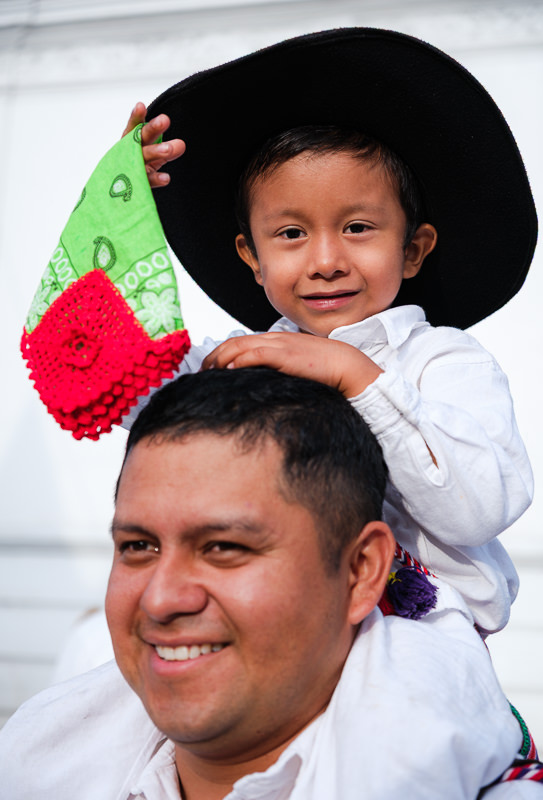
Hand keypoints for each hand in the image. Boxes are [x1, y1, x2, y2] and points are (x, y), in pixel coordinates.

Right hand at [122, 102, 185, 187]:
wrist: (118, 191)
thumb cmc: (136, 167)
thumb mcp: (149, 155)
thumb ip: (165, 149)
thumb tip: (181, 145)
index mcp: (131, 141)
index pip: (134, 126)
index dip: (136, 117)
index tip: (140, 106)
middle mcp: (130, 153)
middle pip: (140, 138)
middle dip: (152, 129)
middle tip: (164, 120)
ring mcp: (132, 168)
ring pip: (144, 157)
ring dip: (156, 151)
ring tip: (169, 149)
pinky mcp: (137, 185)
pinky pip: (147, 181)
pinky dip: (156, 179)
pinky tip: (166, 178)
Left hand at [201, 332, 382, 397]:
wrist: (346, 365)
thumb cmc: (324, 370)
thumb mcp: (295, 368)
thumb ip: (277, 371)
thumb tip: (260, 383)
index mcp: (275, 342)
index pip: (240, 342)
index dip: (220, 354)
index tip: (209, 370)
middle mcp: (273, 339)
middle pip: (234, 342)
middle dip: (213, 356)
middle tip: (201, 373)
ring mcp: (279, 345)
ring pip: (240, 346)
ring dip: (220, 359)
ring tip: (208, 373)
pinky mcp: (285, 355)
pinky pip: (256, 354)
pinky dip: (240, 360)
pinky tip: (229, 371)